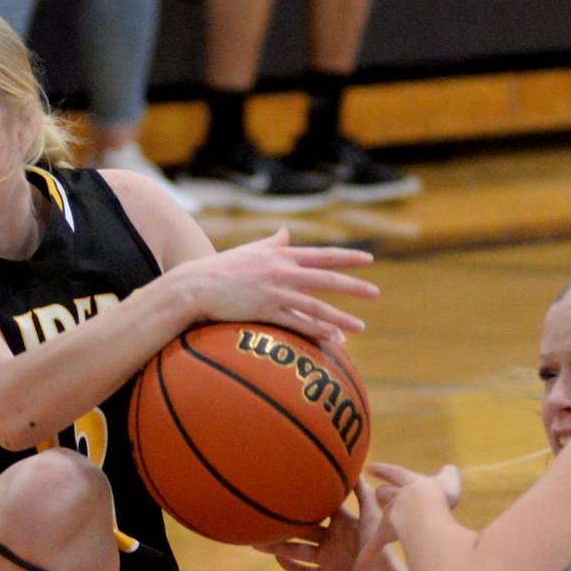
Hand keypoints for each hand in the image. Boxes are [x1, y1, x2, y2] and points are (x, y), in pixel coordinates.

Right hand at [172, 227, 377, 346]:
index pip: (323, 254)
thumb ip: (273, 241)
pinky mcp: (265, 312)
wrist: (196, 285)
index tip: (368, 260)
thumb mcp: (251, 249)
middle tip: (374, 293)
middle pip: (327, 279)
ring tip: (360, 327)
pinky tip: (333, 339)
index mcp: (282, 255)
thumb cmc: (222, 268)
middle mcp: (283, 272)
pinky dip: (317, 331)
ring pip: (316, 306)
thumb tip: (286, 231)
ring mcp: (275, 292)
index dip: (348, 257)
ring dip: (340, 318)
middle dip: (354, 286)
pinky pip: (297, 323)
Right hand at [258, 475, 401, 570]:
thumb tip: (354, 467)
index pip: (321, 510)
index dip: (305, 502)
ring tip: (258, 543)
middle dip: (284, 527)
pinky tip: (277, 560)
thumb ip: (363, 492)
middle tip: (263, 519)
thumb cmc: (379, 546)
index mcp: (343, 524)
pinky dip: (292, 567)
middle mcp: (334, 540)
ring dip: (280, 547)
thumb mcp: (371, 515)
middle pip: (303, 531)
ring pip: (299, 551)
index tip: (286, 491)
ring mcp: (330, 560)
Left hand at [355, 462, 461, 569]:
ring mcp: (390, 515)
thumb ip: (449, 476)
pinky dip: (368, 554)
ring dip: (377, 518)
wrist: (423, 507)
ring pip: (380, 515)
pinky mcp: (385, 533)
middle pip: (384, 494)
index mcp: (410, 484)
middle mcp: (397, 498)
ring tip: (371, 526)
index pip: (395, 474)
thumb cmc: (439, 493)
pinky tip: (360, 566)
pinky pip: (374, 546)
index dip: (384, 470)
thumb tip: (447, 472)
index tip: (370, 467)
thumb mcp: (449, 482)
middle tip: (378, 494)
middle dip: (383, 494)